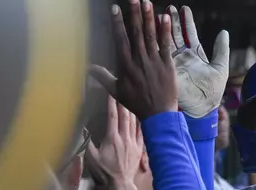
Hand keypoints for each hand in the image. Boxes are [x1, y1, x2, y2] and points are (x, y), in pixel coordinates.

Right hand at [85, 95, 143, 187]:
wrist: (120, 183)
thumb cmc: (105, 171)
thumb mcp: (91, 157)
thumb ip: (86, 142)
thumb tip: (81, 129)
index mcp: (112, 138)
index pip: (112, 116)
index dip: (112, 103)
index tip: (112, 93)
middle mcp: (125, 138)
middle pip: (126, 116)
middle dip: (124, 102)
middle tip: (124, 92)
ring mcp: (134, 143)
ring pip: (135, 122)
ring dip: (133, 110)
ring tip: (133, 100)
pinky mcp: (140, 148)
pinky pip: (142, 132)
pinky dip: (142, 123)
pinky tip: (142, 117)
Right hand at [90, 0, 177, 119]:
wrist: (158, 114)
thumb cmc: (137, 103)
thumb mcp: (116, 91)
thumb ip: (103, 77)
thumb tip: (88, 67)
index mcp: (126, 65)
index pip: (120, 39)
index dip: (117, 23)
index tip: (115, 8)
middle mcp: (139, 60)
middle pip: (135, 33)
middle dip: (134, 14)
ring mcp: (154, 61)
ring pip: (150, 35)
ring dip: (148, 18)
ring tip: (146, 2)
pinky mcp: (167, 65)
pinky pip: (166, 45)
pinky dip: (165, 31)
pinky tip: (164, 17)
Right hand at [167, 6, 228, 117]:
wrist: (203, 108)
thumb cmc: (214, 91)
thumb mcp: (220, 67)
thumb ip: (221, 49)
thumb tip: (224, 32)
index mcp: (194, 54)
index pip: (188, 33)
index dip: (185, 21)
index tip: (182, 8)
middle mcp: (182, 56)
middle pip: (174, 33)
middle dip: (170, 20)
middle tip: (167, 6)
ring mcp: (174, 62)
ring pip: (165, 40)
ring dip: (161, 27)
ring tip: (157, 11)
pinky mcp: (168, 69)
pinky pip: (161, 52)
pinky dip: (159, 40)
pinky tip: (155, 28)